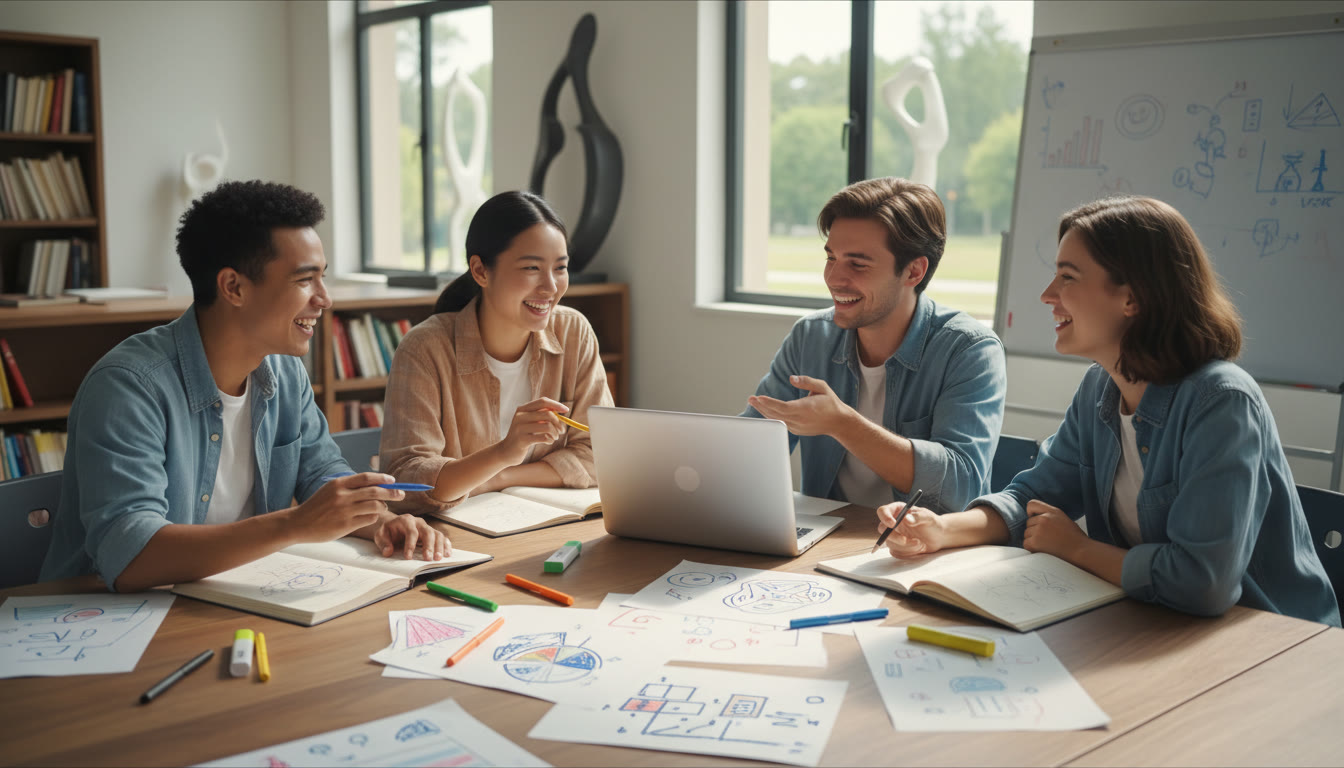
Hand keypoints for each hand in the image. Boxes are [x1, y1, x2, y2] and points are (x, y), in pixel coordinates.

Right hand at [288, 473, 403, 542]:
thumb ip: (350, 486)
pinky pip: (369, 519)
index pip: (366, 477)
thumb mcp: (330, 490)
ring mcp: (344, 511)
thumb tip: (376, 483)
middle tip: (401, 494)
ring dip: (383, 506)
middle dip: (392, 492)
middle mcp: (342, 496)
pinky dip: (374, 516)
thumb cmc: (317, 506)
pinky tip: (371, 516)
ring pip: (375, 506)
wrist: (298, 523)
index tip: (393, 480)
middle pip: (375, 491)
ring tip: (383, 507)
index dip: (383, 478)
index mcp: (338, 484)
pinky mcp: (345, 525)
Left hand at [374, 514, 451, 559]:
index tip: (408, 557)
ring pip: (437, 534)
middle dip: (428, 546)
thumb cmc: (388, 531)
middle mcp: (419, 522)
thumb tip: (388, 552)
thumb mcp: (380, 535)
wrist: (393, 526)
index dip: (410, 544)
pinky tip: (447, 554)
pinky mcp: (432, 533)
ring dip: (439, 547)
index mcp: (406, 520)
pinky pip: (442, 537)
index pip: (411, 532)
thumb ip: (383, 543)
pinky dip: (446, 545)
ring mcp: (427, 527)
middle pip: (427, 532)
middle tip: (427, 559)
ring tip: (438, 559)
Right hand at [495, 397, 566, 465]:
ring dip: (555, 433)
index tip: (566, 410)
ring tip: (554, 437)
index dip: (556, 405)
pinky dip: (550, 440)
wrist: (506, 452)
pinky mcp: (522, 440)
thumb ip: (541, 415)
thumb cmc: (523, 436)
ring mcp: (520, 428)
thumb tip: (560, 411)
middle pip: (547, 414)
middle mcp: (520, 416)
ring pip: (547, 426)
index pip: (542, 401)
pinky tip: (548, 441)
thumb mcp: (530, 423)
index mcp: (522, 409)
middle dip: (559, 423)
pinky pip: (543, 437)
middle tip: (562, 431)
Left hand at [747, 375, 851, 436]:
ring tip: (754, 402)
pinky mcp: (796, 430)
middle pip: (776, 414)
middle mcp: (800, 420)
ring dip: (764, 411)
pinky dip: (771, 416)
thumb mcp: (822, 387)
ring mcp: (797, 427)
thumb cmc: (830, 402)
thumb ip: (806, 381)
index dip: (770, 403)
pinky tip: (764, 409)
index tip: (759, 397)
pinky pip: (780, 423)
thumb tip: (792, 378)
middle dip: (761, 406)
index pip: (783, 407)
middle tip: (750, 398)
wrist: (839, 422)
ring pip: (776, 420)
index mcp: (805, 409)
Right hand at [876, 502, 945, 556]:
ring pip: (890, 543)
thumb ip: (918, 517)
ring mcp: (894, 535)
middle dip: (894, 537)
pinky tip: (918, 548)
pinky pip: (895, 552)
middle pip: (882, 529)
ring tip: (920, 543)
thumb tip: (906, 519)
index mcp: (898, 511)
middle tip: (905, 540)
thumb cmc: (932, 523)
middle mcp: (893, 522)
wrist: (938, 537)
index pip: (883, 511)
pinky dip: (907, 552)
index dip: (884, 517)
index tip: (893, 524)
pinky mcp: (897, 547)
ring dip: (905, 546)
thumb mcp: (928, 518)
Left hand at [1023, 500, 1086, 556]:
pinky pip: (1025, 543)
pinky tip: (1044, 550)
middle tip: (1048, 539)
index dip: (1031, 513)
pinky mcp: (1035, 541)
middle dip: (1034, 531)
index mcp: (1053, 511)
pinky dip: (1032, 548)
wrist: (1082, 552)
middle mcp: (1044, 518)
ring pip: (1026, 533)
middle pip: (1028, 523)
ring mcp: (1039, 530)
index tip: (1035, 520)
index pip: (1032, 504)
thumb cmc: (1075, 539)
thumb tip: (1035, 518)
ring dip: (1033, 540)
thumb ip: (1050, 517)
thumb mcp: (1064, 520)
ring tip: (1048, 545)